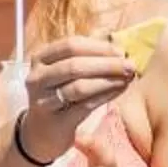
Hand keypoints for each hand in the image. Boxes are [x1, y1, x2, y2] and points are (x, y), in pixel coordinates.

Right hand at [17, 33, 136, 160]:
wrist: (42, 131)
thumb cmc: (60, 94)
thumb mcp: (66, 70)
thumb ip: (86, 52)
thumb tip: (112, 35)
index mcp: (40, 58)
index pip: (71, 45)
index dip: (99, 47)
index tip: (121, 51)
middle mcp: (37, 77)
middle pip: (74, 65)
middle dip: (107, 64)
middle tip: (130, 65)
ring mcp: (43, 100)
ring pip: (79, 87)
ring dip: (108, 80)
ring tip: (127, 78)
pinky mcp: (55, 121)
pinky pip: (85, 106)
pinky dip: (106, 96)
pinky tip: (119, 90)